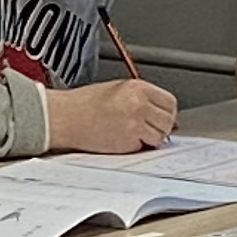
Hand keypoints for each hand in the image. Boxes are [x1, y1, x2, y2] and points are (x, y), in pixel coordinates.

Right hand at [44, 77, 180, 154]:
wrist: (65, 117)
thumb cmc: (85, 104)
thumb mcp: (118, 90)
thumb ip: (143, 100)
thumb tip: (165, 117)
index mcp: (138, 88)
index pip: (170, 102)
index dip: (167, 112)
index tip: (160, 117)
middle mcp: (139, 105)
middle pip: (168, 120)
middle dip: (161, 126)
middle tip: (146, 127)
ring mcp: (135, 124)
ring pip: (159, 137)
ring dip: (150, 138)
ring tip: (131, 132)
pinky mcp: (128, 142)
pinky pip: (143, 147)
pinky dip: (137, 146)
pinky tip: (121, 138)